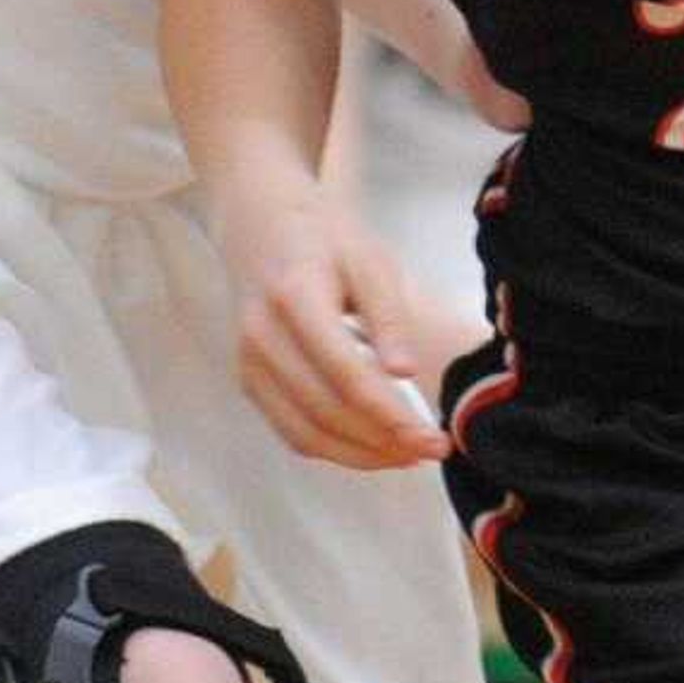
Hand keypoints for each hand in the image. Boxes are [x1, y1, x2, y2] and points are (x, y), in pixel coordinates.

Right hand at [215, 185, 453, 471]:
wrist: (263, 226)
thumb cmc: (327, 241)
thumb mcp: (370, 260)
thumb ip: (388, 316)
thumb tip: (406, 373)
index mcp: (295, 298)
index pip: (347, 375)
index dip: (392, 415)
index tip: (435, 438)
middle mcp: (262, 337)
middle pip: (326, 411)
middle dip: (383, 442)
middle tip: (434, 450)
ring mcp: (249, 363)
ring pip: (304, 433)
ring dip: (360, 455)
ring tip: (409, 455)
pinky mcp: (249, 380)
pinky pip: (290, 430)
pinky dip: (333, 449)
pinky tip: (373, 447)